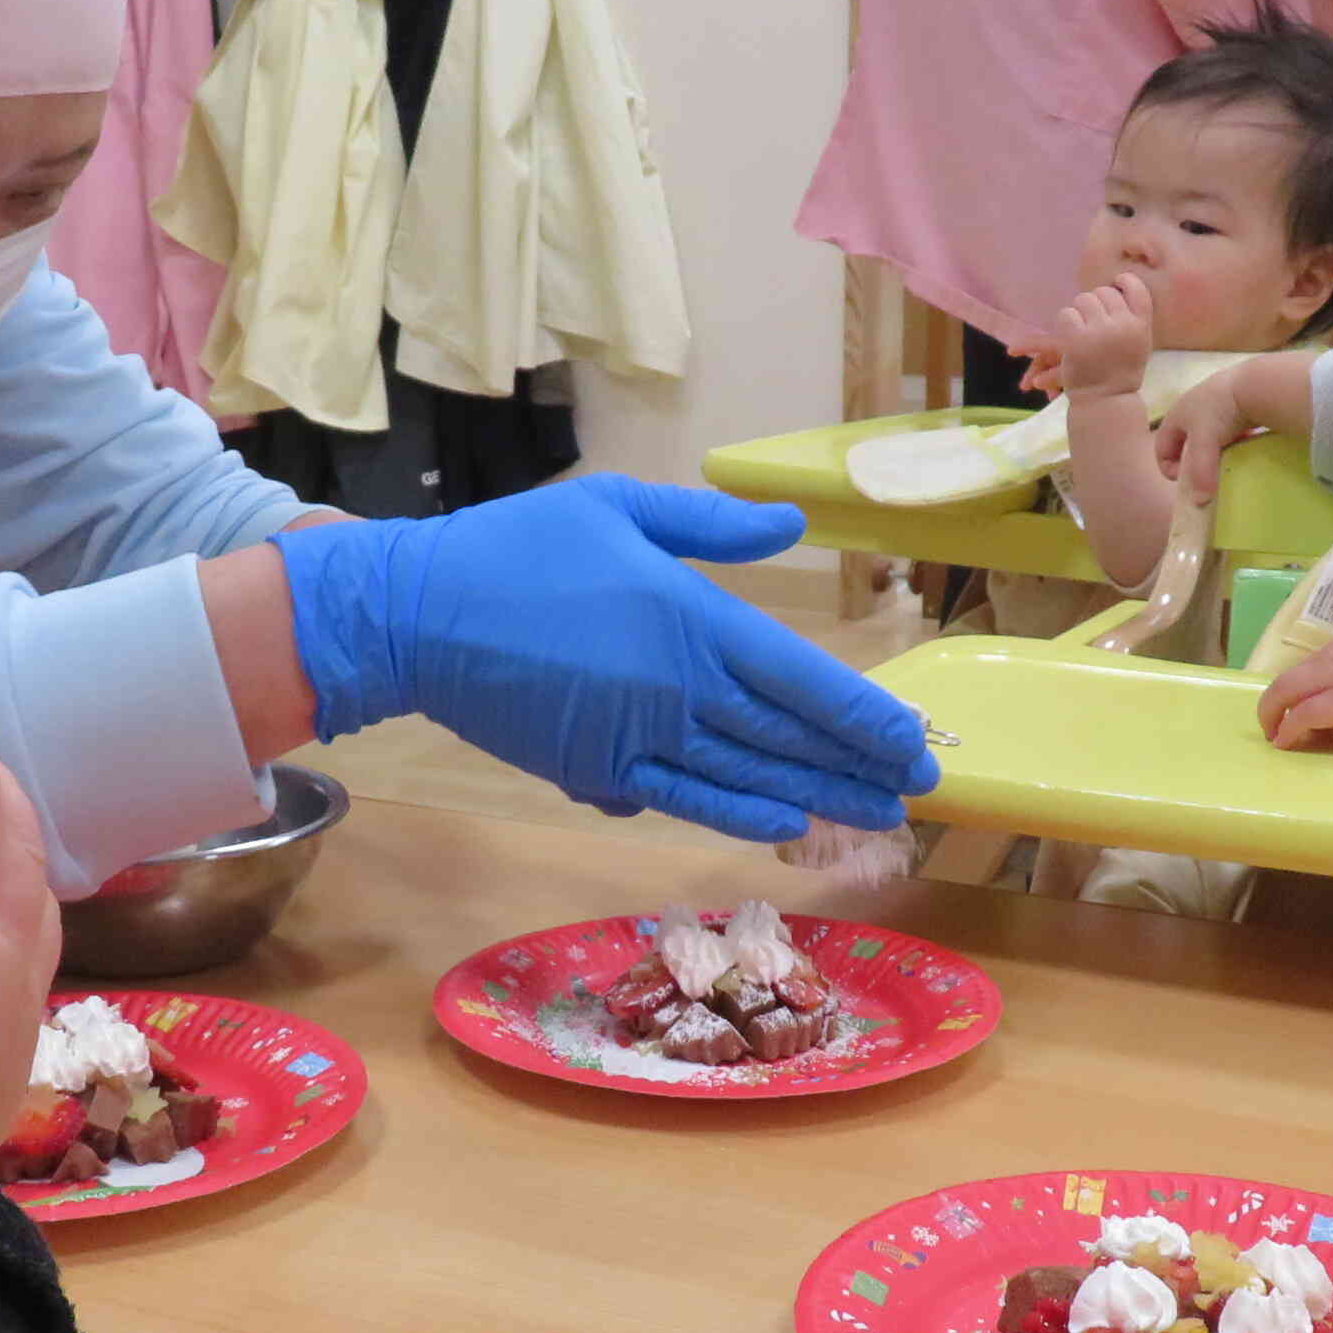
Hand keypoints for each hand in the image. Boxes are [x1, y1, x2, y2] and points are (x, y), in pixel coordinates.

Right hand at [274, 477, 938, 843]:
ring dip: (816, 800)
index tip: (912, 742)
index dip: (865, 717)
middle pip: (789, 740)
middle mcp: (678, 689)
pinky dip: (737, 814)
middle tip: (915, 792)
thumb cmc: (518, 548)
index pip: (803, 679)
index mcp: (692, 619)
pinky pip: (682, 801)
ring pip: (747, 779)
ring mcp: (638, 740)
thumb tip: (790, 527)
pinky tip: (781, 824)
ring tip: (869, 816)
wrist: (418, 616)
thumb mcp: (620, 508)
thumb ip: (710, 526)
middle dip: (857, 768)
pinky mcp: (596, 772)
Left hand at [1048, 275, 1154, 401]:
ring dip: (1079, 311)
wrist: (1105, 401)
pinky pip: (1066, 313)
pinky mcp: (1077, 339)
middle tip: (1092, 322)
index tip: (1116, 283)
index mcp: (1141, 326)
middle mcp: (1123, 325)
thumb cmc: (1120, 373)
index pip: (1137, 289)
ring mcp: (1100, 331)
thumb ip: (1132, 319)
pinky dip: (1065, 322)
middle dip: (1096, 303)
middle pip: (1105, 292)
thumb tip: (1115, 287)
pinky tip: (1069, 336)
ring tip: (1081, 330)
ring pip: (1083, 299)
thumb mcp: (1138, 345)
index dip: (1125, 281)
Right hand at [1152, 371, 1249, 502]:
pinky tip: (1245, 446)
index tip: (1185, 482)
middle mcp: (1192, 409)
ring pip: (1209, 438)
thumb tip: (1200, 502)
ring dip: (1215, 453)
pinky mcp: (1236, 405)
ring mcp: (1215, 406)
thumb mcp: (1206, 443)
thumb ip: (1201, 473)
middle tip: (1207, 476)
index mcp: (1176, 415)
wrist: (1256, 384)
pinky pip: (1229, 430)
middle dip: (1194, 463)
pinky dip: (1233, 442)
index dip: (1168, 468)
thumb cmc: (1221, 411)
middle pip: (1185, 444)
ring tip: (1228, 462)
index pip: (1161, 448)